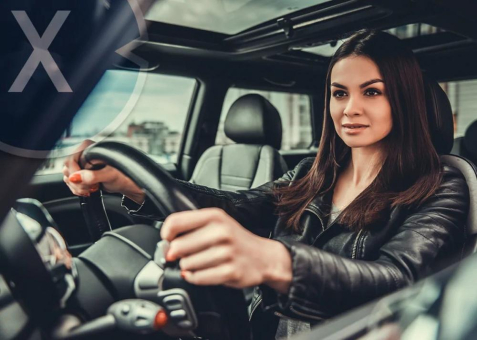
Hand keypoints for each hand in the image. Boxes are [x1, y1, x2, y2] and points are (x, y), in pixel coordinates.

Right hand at [62, 139, 144, 202]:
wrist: (130, 183)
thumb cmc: (125, 175)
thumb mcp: (110, 175)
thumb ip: (93, 176)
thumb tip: (76, 177)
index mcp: (91, 148)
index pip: (71, 158)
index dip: (74, 172)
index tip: (82, 181)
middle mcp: (86, 154)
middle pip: (68, 169)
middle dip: (76, 182)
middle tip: (89, 188)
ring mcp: (84, 165)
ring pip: (69, 177)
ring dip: (77, 187)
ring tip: (91, 189)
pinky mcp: (84, 174)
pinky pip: (73, 182)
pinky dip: (78, 189)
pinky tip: (89, 191)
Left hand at [161, 208, 291, 292]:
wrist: (263, 256)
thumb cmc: (235, 240)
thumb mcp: (216, 223)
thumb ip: (191, 227)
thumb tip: (166, 243)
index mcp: (215, 216)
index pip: (176, 222)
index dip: (166, 234)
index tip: (168, 240)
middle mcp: (221, 232)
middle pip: (178, 246)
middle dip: (177, 254)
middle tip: (184, 254)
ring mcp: (227, 252)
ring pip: (187, 264)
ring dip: (188, 267)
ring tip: (200, 262)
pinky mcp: (230, 271)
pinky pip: (199, 278)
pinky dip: (196, 277)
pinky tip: (202, 272)